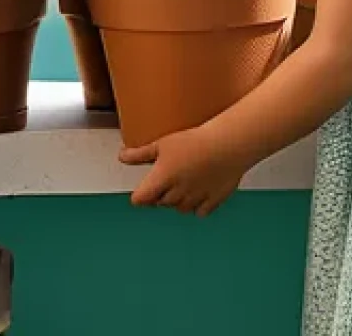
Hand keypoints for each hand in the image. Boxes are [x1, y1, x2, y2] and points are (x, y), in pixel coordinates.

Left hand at [119, 126, 244, 216]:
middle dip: (162, 193)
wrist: (228, 144)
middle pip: (160, 203)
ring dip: (180, 199)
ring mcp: (195, 200)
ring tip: (189, 177)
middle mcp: (176, 194)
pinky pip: (201, 211)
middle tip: (172, 174)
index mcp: (161, 180)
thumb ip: (140, 154)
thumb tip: (122, 157)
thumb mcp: (162, 143)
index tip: (145, 187)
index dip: (140, 194)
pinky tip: (204, 186)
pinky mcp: (212, 202)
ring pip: (180, 208)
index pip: (140, 199)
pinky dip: (200, 203)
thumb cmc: (195, 141)